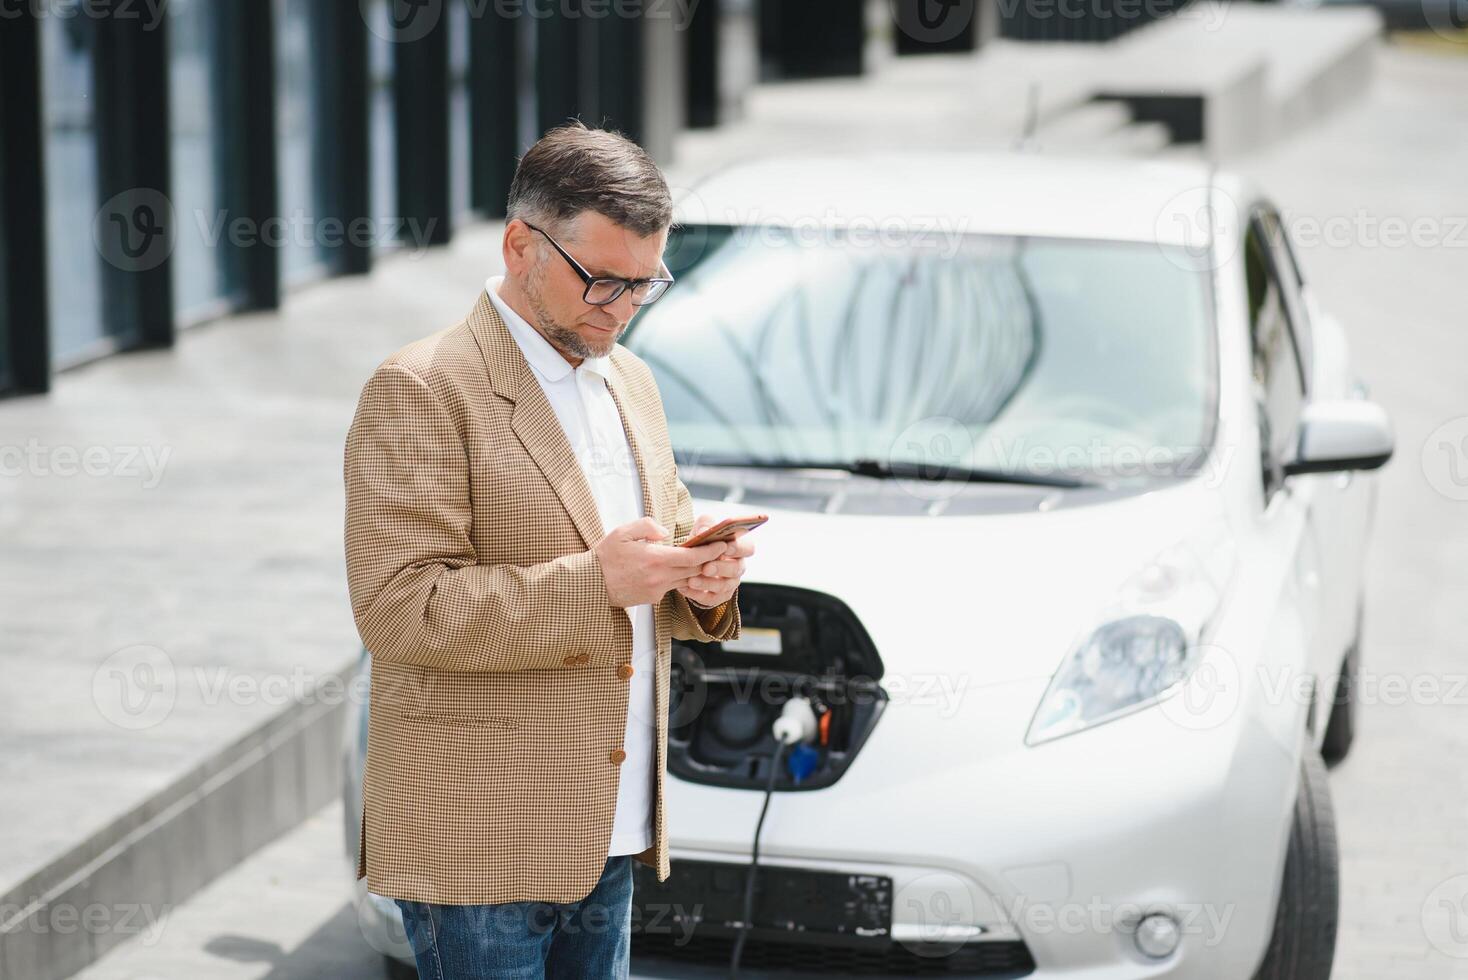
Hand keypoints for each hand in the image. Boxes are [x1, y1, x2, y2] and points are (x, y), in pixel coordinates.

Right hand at [595, 517, 727, 607]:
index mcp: (655, 559)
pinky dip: (680, 578)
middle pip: (694, 569)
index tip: (723, 544)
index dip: (710, 551)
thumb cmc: (606, 556)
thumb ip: (647, 526)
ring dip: (697, 570)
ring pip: (686, 579)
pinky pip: (673, 586)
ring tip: (706, 559)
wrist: (591, 584)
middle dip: (710, 560)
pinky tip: (681, 569)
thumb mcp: (623, 532)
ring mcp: (657, 589)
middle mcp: (660, 577)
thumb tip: (666, 532)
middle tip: (722, 550)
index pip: (692, 556)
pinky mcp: (653, 597)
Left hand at [677, 514, 754, 607]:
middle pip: (737, 569)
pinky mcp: (718, 596)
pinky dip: (698, 594)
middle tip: (706, 568)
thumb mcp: (702, 527)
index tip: (726, 547)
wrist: (689, 559)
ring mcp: (730, 582)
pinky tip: (685, 588)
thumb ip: (705, 524)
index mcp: (739, 547)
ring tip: (691, 580)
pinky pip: (711, 598)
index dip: (739, 548)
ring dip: (707, 583)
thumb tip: (704, 530)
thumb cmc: (701, 540)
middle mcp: (738, 566)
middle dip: (721, 568)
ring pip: (724, 586)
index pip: (748, 548)